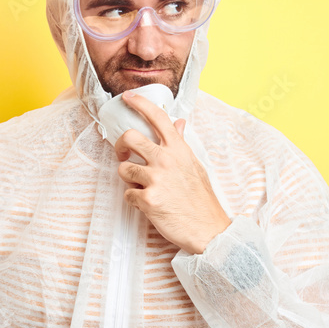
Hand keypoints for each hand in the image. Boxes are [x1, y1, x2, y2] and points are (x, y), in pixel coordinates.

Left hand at [114, 90, 230, 253]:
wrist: (208, 230)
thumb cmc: (201, 199)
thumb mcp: (195, 165)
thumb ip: (182, 144)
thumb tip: (179, 123)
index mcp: (178, 150)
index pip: (158, 118)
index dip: (140, 103)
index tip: (127, 97)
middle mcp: (166, 160)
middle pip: (129, 137)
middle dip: (120, 145)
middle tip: (123, 154)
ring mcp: (156, 179)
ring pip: (123, 169)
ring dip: (128, 179)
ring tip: (142, 187)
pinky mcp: (148, 200)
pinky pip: (127, 194)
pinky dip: (134, 200)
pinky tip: (149, 204)